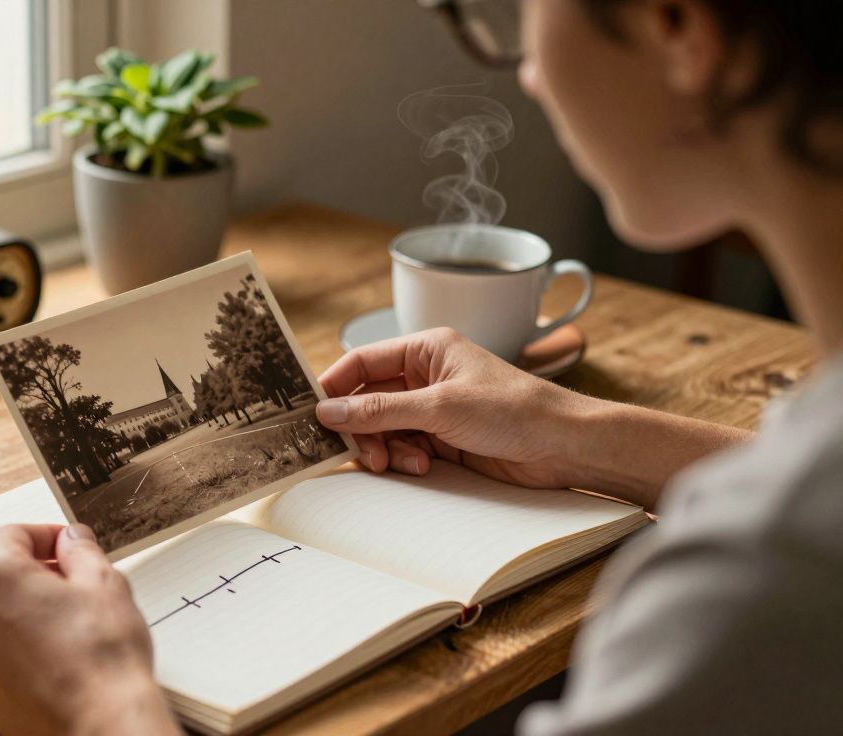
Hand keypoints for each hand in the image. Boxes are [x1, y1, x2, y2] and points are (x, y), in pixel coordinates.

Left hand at [0, 524, 177, 735]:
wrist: (99, 722)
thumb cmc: (102, 655)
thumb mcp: (103, 582)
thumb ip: (80, 549)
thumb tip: (70, 539)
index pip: (14, 535)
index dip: (47, 536)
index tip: (67, 547)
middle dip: (31, 575)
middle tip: (71, 588)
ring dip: (18, 613)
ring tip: (61, 629)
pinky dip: (9, 650)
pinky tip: (45, 659)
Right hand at [316, 327, 596, 489]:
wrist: (562, 446)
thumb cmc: (513, 409)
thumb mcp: (439, 407)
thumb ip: (379, 410)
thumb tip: (328, 412)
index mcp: (425, 349)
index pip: (362, 362)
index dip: (335, 387)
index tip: (315, 414)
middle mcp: (425, 376)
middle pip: (367, 400)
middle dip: (362, 428)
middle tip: (366, 453)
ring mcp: (432, 408)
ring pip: (382, 428)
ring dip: (385, 448)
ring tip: (403, 462)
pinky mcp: (442, 438)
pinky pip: (403, 447)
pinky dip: (404, 459)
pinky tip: (423, 465)